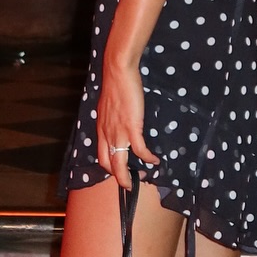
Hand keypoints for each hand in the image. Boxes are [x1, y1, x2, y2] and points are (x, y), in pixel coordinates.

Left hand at [97, 51, 159, 186]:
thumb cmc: (115, 86)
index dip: (110, 168)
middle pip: (109, 164)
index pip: (102, 156)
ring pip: (121, 163)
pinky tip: (155, 160)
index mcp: (101, 129)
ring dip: (130, 175)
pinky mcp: (132, 127)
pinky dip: (148, 158)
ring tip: (142, 178)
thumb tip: (117, 125)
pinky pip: (139, 149)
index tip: (121, 171)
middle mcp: (107, 134)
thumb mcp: (107, 106)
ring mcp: (118, 132)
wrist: (118, 72)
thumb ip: (110, 119)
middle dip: (120, 178)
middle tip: (130, 184)